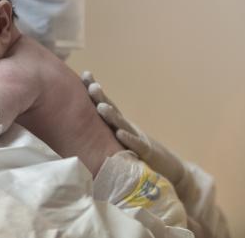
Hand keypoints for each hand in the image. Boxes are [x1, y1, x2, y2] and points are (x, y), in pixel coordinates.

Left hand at [81, 71, 185, 188]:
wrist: (168, 169)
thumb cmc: (136, 154)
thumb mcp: (115, 140)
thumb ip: (100, 131)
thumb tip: (76, 120)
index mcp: (117, 123)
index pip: (104, 103)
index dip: (94, 90)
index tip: (85, 74)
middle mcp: (126, 127)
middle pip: (112, 110)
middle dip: (101, 97)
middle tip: (91, 86)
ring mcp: (137, 138)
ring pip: (123, 125)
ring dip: (112, 116)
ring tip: (101, 107)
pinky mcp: (147, 154)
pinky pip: (137, 146)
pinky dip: (129, 140)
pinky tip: (119, 134)